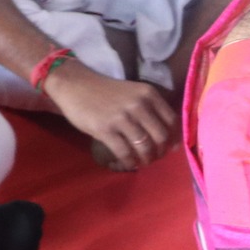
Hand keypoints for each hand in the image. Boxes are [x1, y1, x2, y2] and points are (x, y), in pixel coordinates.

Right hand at [41, 60, 176, 170]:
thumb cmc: (106, 92)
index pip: (172, 121)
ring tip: (144, 162)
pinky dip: (130, 162)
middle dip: (161, 151)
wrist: (74, 85)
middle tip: (156, 157)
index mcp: (149, 94)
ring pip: (145, 146)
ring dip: (147, 159)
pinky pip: (124, 152)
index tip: (170, 148)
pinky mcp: (105, 129)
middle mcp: (139, 105)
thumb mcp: (134, 93)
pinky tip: (129, 164)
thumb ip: (150, 110)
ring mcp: (122, 118)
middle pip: (161, 136)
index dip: (174, 138)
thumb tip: (167, 138)